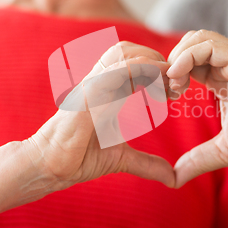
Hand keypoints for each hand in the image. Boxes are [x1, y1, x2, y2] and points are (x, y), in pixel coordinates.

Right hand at [25, 42, 175, 189]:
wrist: (50, 166)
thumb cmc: (79, 157)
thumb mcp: (122, 159)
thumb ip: (147, 164)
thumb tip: (172, 178)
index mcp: (108, 91)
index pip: (136, 63)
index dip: (160, 72)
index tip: (176, 92)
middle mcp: (101, 82)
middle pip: (131, 49)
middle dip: (158, 60)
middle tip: (176, 84)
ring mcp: (93, 84)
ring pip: (124, 51)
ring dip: (151, 61)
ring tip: (168, 83)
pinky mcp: (89, 92)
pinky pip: (116, 69)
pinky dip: (141, 69)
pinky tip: (158, 82)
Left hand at [167, 30, 227, 187]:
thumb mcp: (226, 150)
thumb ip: (199, 159)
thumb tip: (175, 178)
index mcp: (222, 79)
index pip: (188, 63)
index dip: (171, 75)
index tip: (166, 97)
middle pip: (189, 44)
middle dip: (170, 63)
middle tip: (168, 90)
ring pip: (197, 38)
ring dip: (177, 57)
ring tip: (175, 84)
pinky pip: (208, 45)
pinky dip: (187, 56)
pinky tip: (180, 78)